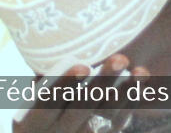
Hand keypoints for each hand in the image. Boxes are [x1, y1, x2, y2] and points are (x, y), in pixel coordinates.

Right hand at [12, 57, 148, 132]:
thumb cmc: (39, 105)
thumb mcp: (29, 98)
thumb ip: (42, 77)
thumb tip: (58, 46)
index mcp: (31, 122)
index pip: (47, 102)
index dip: (65, 83)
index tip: (82, 66)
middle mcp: (58, 132)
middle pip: (81, 108)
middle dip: (102, 83)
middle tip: (120, 59)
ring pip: (105, 117)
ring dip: (125, 92)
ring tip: (139, 71)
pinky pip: (119, 121)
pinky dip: (132, 100)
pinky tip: (142, 78)